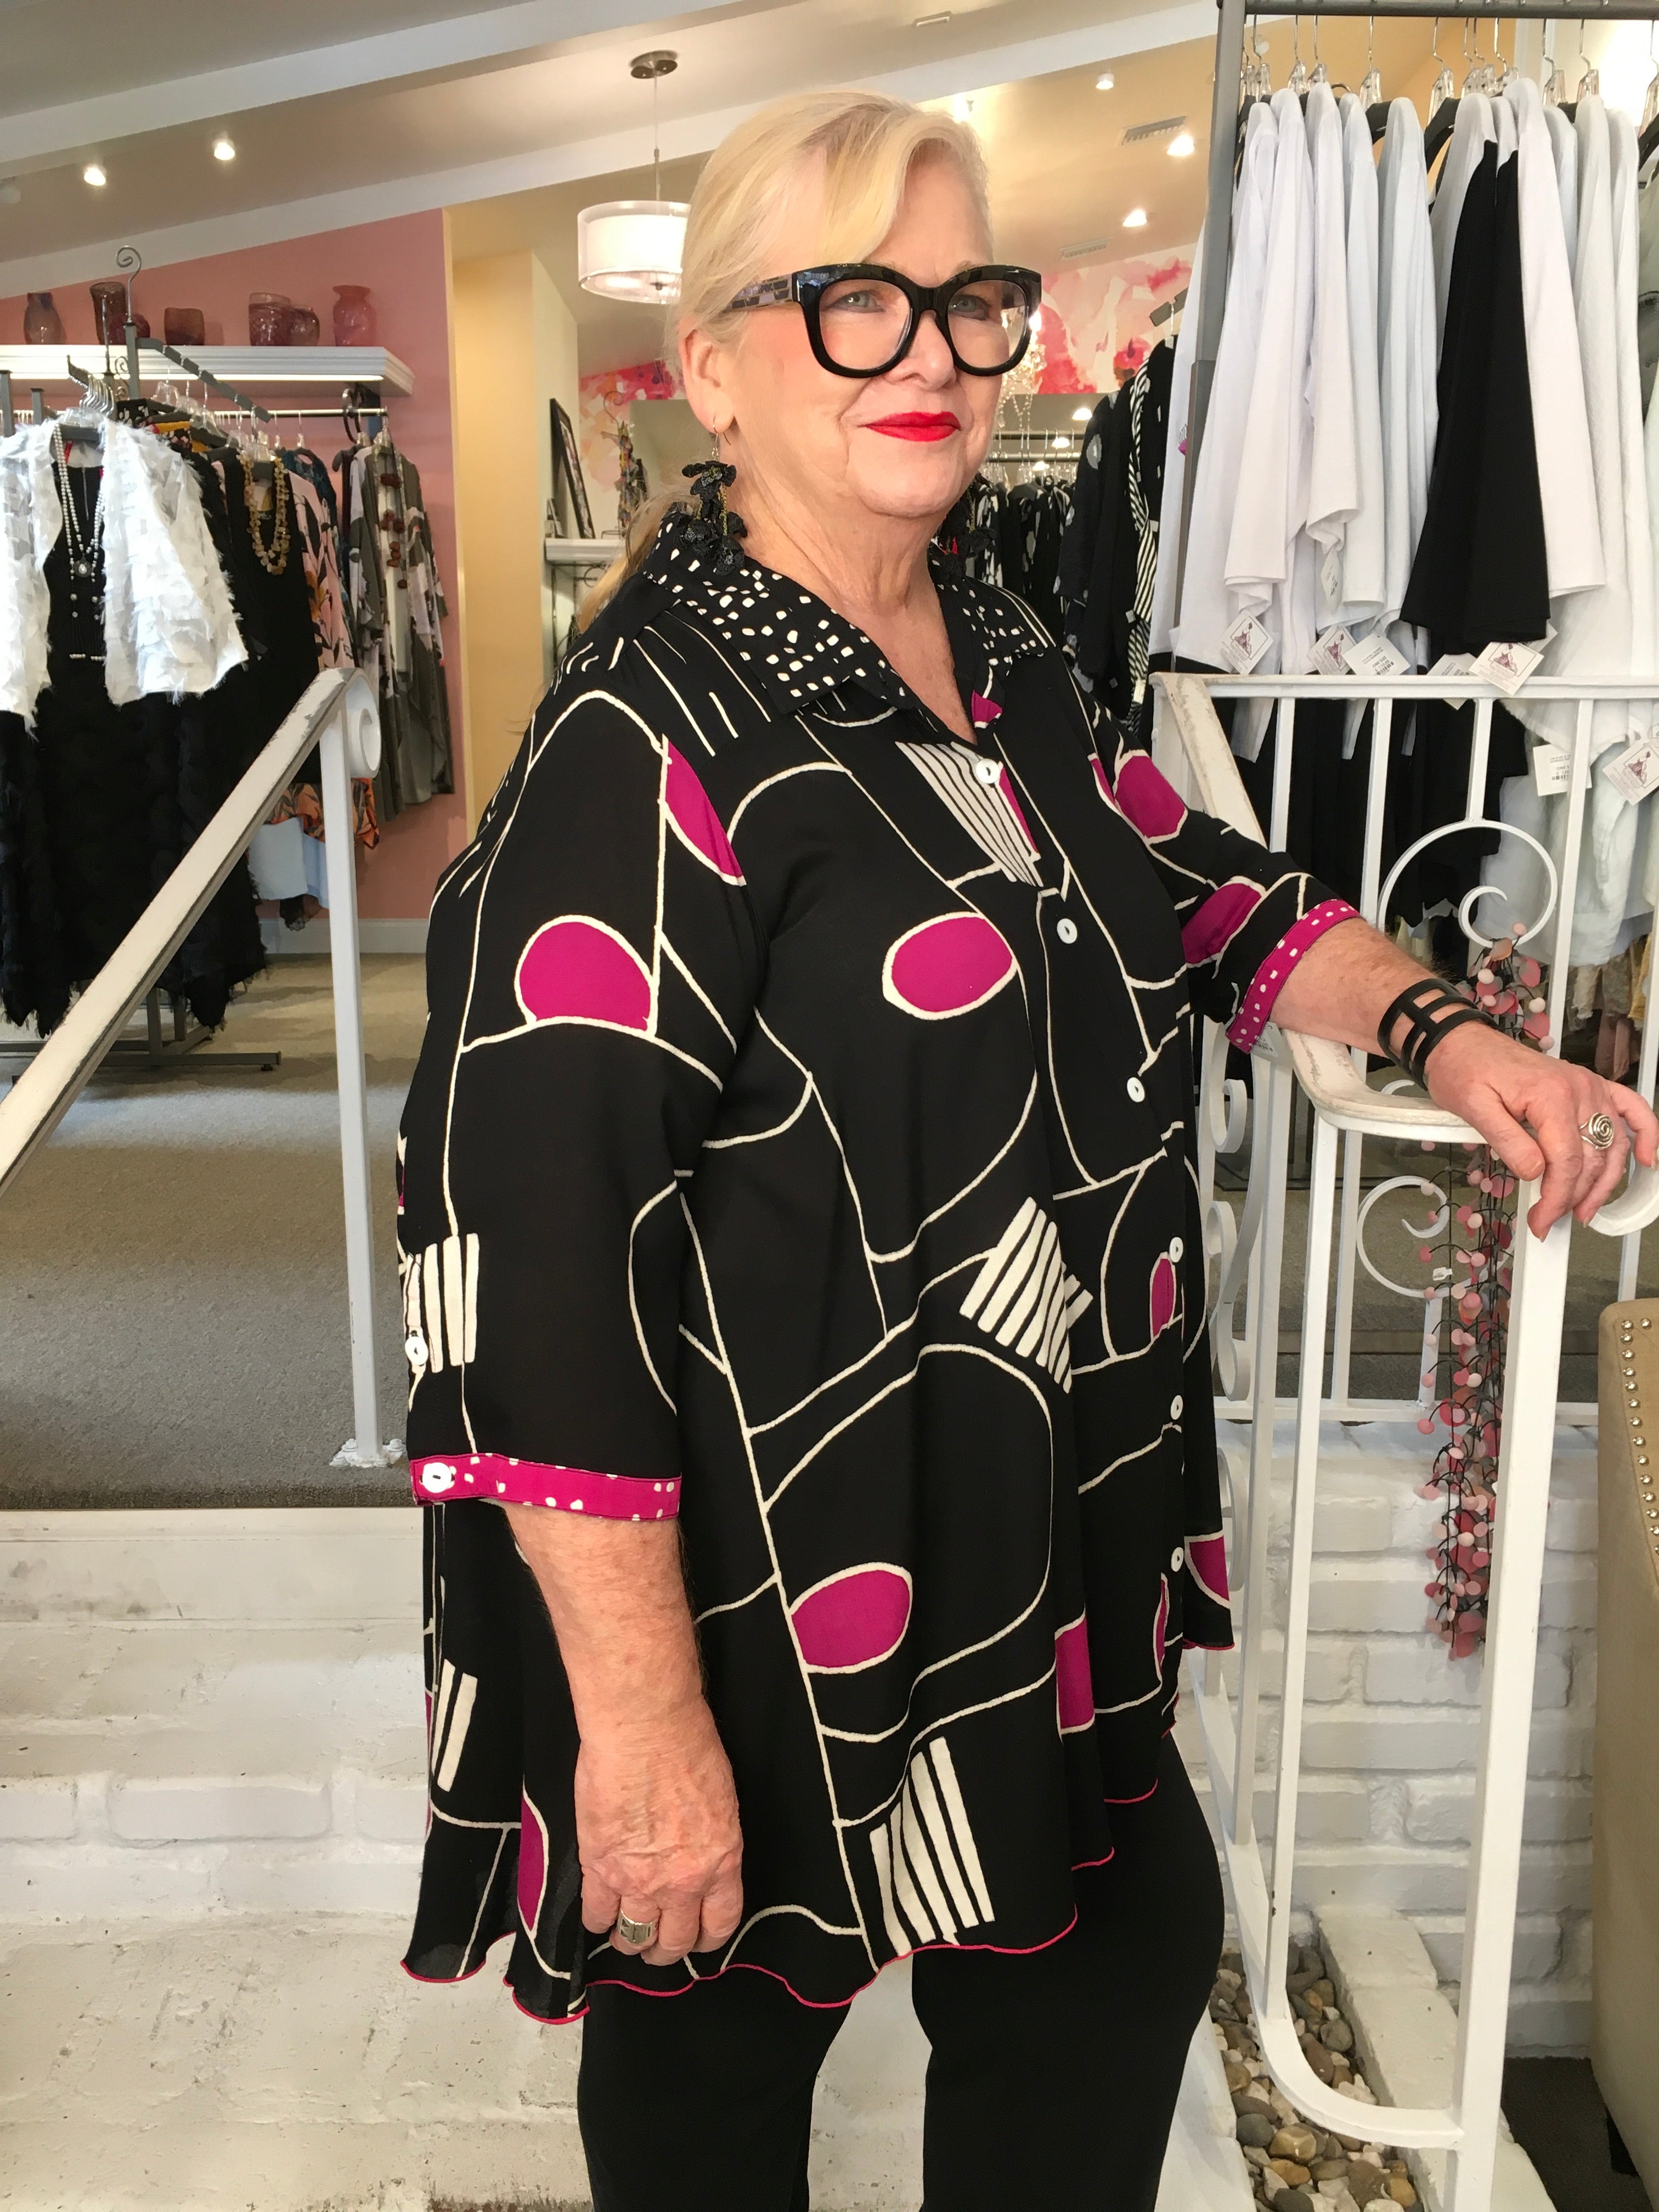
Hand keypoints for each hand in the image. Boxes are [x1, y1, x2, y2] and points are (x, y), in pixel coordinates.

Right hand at [575, 1696, 743, 1966]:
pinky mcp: (600, 1867)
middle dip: (665, 1950)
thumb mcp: (721, 1803)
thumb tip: (696, 1861)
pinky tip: (598, 1915)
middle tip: (656, 1945)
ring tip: (625, 1935)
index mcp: (721, 1863)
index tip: (697, 1939)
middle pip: (674, 1942)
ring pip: (634, 1937)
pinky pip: (596, 1914)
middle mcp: (683, 1882)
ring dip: (630, 1941)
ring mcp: (639, 1880)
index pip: (719, 1925)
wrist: (645, 1727)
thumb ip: (710, 1844)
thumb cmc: (688, 1746)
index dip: (706, 1940)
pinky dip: (596, 1921)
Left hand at [1422, 1022, 1658, 1236]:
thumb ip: (1508, 1142)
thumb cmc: (1465, 1070)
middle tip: (1549, 1219)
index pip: (1566, 1162)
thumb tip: (1536, 1173)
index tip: (1541, 1219)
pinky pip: (1630, 1108)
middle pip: (1591, 1158)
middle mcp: (1578, 1090)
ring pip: (1612, 1145)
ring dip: (1605, 1182)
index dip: (1557, 1198)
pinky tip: (1645, 1159)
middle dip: (1573, 1197)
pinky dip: (1645, 1133)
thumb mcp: (1474, 1108)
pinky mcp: (1589, 1086)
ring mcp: (1588, 1087)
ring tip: (1584, 1209)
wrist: (1464, 1044)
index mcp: (1550, 1096)